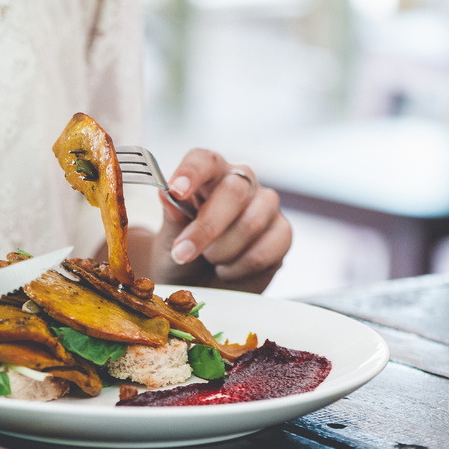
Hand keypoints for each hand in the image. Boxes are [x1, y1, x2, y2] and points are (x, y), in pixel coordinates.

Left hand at [147, 149, 291, 292]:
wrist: (200, 289)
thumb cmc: (182, 256)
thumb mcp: (169, 240)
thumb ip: (172, 217)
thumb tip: (165, 193)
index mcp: (210, 175)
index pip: (204, 160)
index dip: (191, 172)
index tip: (176, 190)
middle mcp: (242, 183)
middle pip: (234, 191)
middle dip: (206, 228)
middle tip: (183, 253)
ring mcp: (266, 206)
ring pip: (251, 224)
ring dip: (221, 252)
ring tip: (209, 261)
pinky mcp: (282, 233)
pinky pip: (264, 250)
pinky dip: (239, 267)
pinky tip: (228, 270)